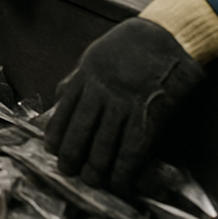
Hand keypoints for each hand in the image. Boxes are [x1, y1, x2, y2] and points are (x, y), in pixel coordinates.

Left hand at [44, 18, 204, 191]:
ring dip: (96, 170)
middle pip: (79, 133)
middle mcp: (101, 93)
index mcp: (85, 76)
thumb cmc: (129, 45)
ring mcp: (124, 106)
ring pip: (103, 146)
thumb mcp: (94, 55)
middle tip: (68, 172)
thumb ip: (77, 78)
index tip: (51, 149)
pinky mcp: (148, 117)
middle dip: (71, 157)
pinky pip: (132, 150)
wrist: (166, 37)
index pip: (63, 112)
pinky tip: (120, 181)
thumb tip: (60, 97)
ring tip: (91, 181)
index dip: (56, 135)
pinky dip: (124, 170)